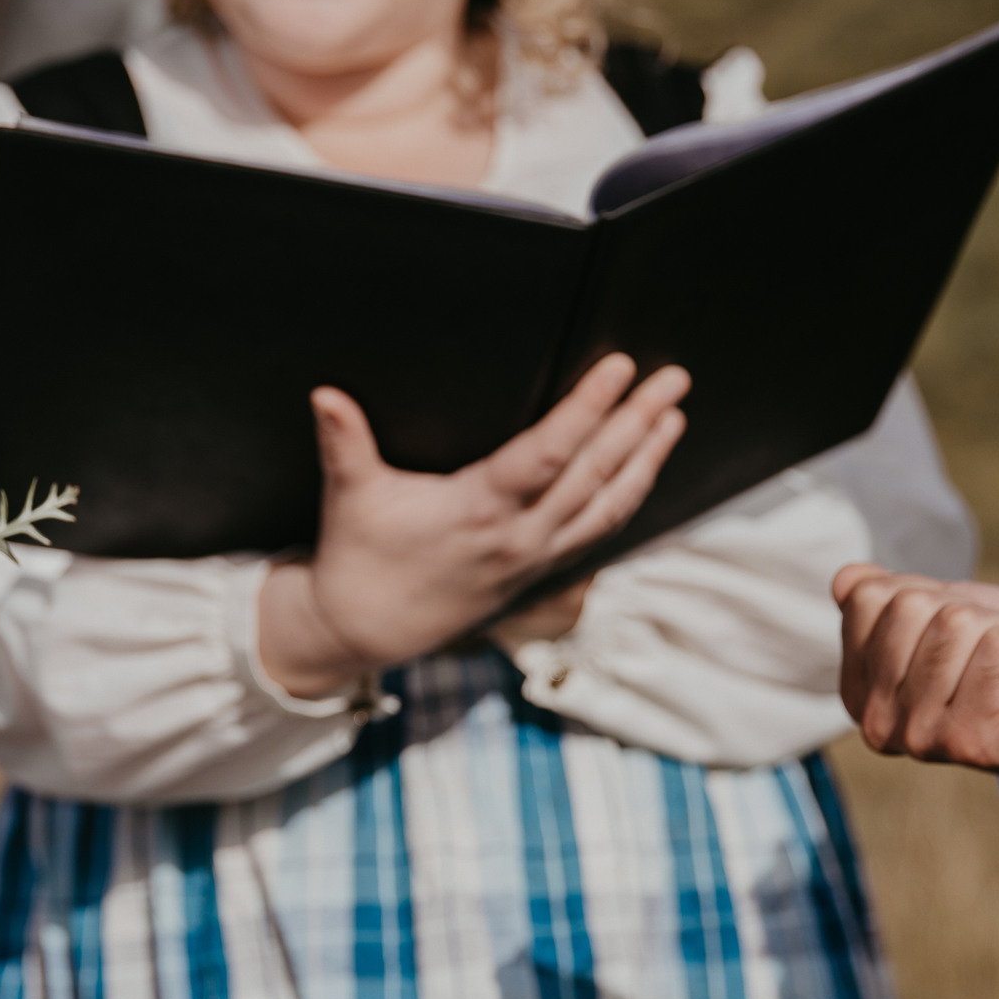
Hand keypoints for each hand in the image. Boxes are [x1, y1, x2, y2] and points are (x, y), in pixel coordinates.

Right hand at [258, 355, 687, 695]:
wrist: (363, 630)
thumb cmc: (357, 557)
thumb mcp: (350, 496)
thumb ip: (343, 441)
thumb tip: (324, 394)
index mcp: (478, 512)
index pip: (549, 453)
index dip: (588, 409)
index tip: (618, 368)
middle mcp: (518, 538)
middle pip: (596, 475)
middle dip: (638, 423)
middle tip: (673, 378)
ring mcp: (534, 560)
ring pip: (608, 508)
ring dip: (646, 461)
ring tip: (674, 417)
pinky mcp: (537, 574)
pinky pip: (597, 532)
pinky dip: (627, 498)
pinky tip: (644, 469)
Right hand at [833, 564, 998, 783]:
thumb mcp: (941, 611)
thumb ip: (889, 598)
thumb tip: (847, 581)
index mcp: (859, 690)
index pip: (869, 596)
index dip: (929, 594)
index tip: (958, 635)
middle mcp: (880, 722)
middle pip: (912, 605)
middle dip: (968, 612)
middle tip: (994, 655)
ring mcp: (926, 737)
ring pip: (957, 622)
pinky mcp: (979, 740)